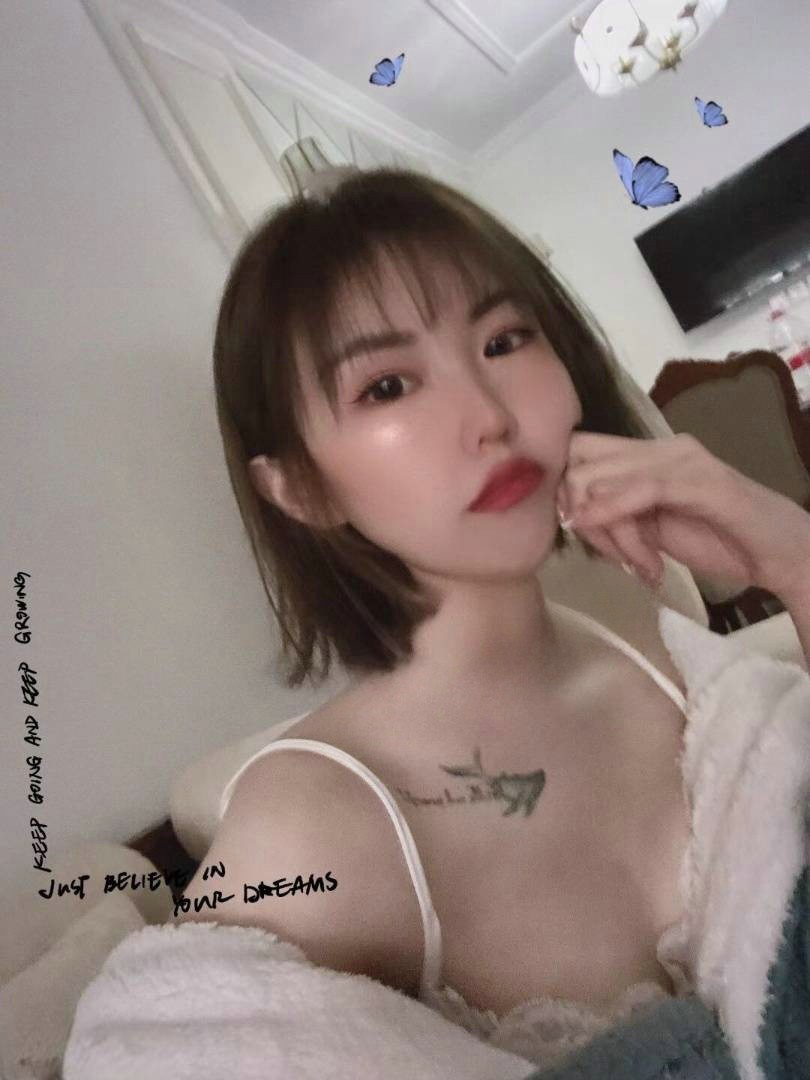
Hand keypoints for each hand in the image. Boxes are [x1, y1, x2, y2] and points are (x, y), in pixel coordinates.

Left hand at [556, 431, 809, 600]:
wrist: (782, 553)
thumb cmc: (721, 540)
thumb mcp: (652, 531)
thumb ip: (616, 518)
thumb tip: (571, 517)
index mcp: (649, 454)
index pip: (580, 450)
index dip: (563, 488)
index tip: (577, 530)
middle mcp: (662, 447)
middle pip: (582, 461)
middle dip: (579, 512)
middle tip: (615, 556)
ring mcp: (682, 459)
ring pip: (603, 478)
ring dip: (608, 530)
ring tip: (644, 563)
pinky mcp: (700, 481)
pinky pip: (641, 489)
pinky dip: (614, 512)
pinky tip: (611, 538)